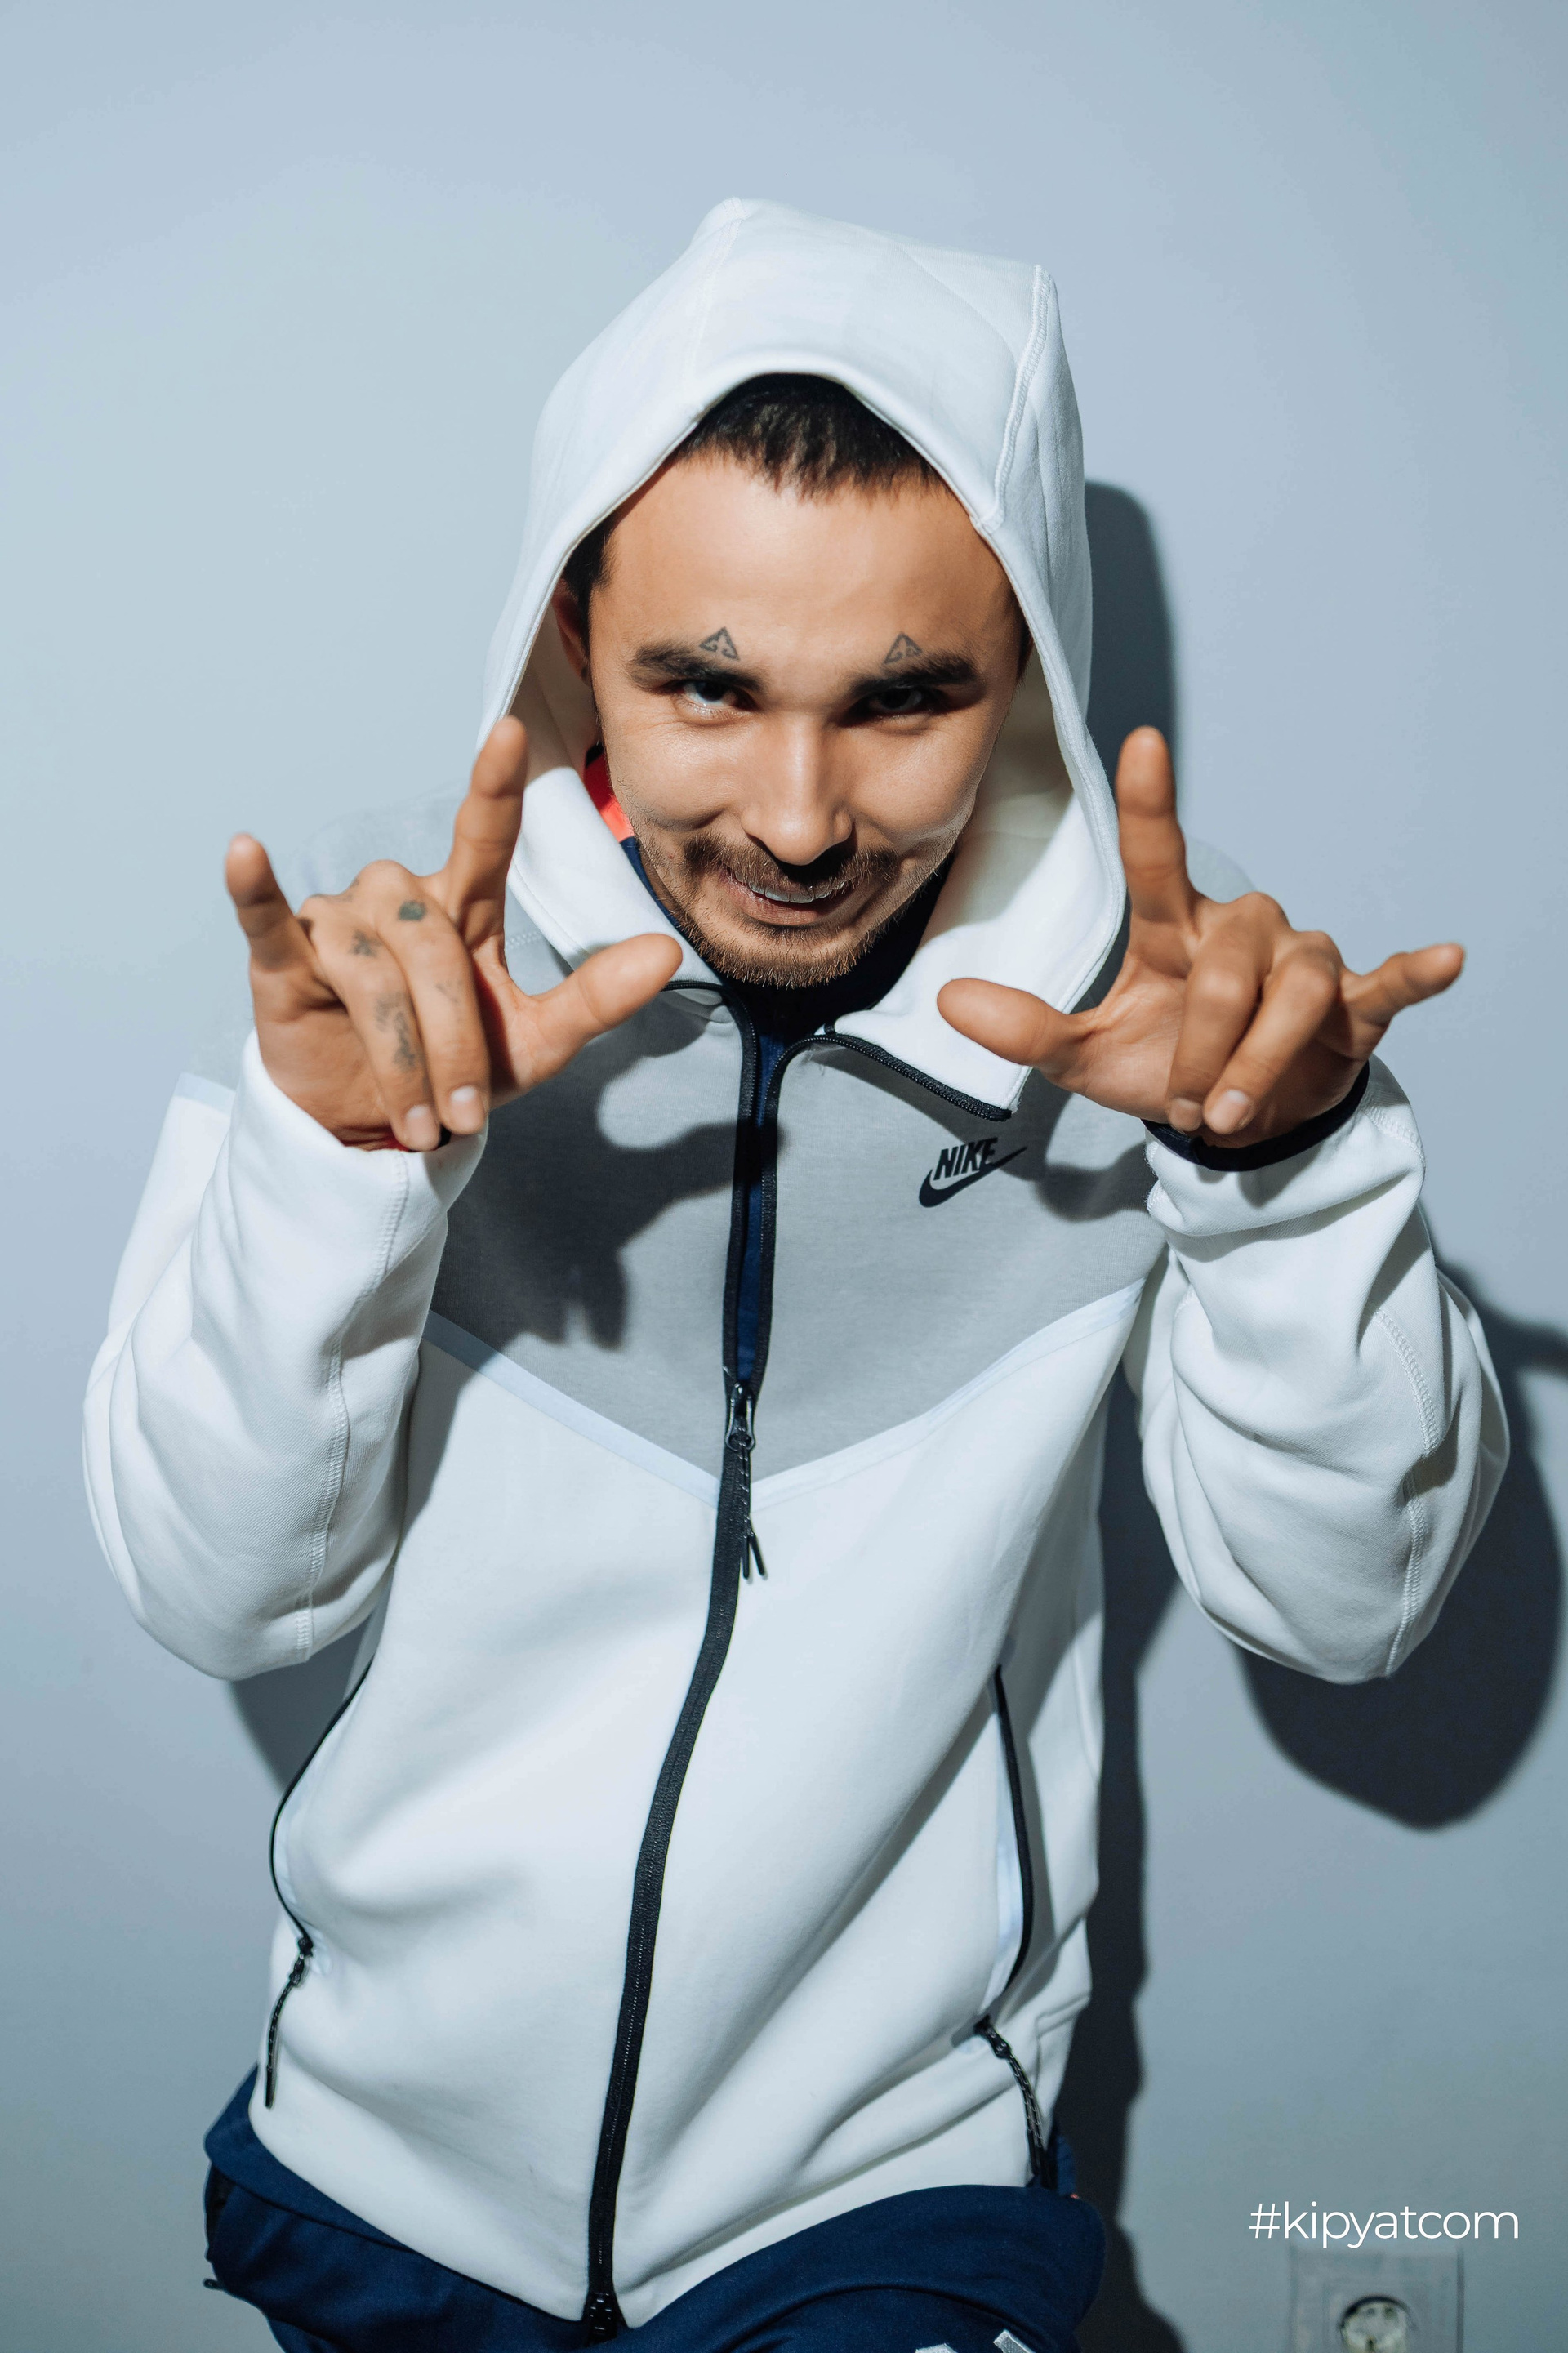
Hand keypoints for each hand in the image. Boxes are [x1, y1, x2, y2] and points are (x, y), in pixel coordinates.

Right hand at [225, 719, 680, 1149]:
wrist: (376, 1130)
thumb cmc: (455, 1073)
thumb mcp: (536, 1043)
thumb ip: (597, 997)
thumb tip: (668, 953)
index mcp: (461, 905)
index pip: (484, 834)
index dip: (493, 785)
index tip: (511, 731)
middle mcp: (398, 898)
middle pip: (432, 948)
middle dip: (452, 1044)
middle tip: (461, 1118)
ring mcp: (338, 923)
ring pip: (374, 971)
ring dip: (400, 1056)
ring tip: (416, 1119)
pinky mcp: (284, 957)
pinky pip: (268, 916)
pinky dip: (255, 887)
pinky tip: (245, 852)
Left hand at [938, 728, 1462, 1150]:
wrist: (1235, 1120)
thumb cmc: (1164, 1063)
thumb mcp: (1086, 1059)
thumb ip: (1026, 1030)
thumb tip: (947, 999)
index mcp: (1176, 931)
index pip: (1157, 857)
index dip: (1151, 804)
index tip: (1142, 742)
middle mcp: (1242, 931)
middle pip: (1228, 968)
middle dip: (1203, 1046)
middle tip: (1184, 1104)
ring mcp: (1304, 962)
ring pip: (1292, 993)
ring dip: (1258, 1060)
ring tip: (1227, 1110)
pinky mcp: (1355, 1002)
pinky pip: (1391, 980)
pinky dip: (1418, 971)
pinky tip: (1447, 957)